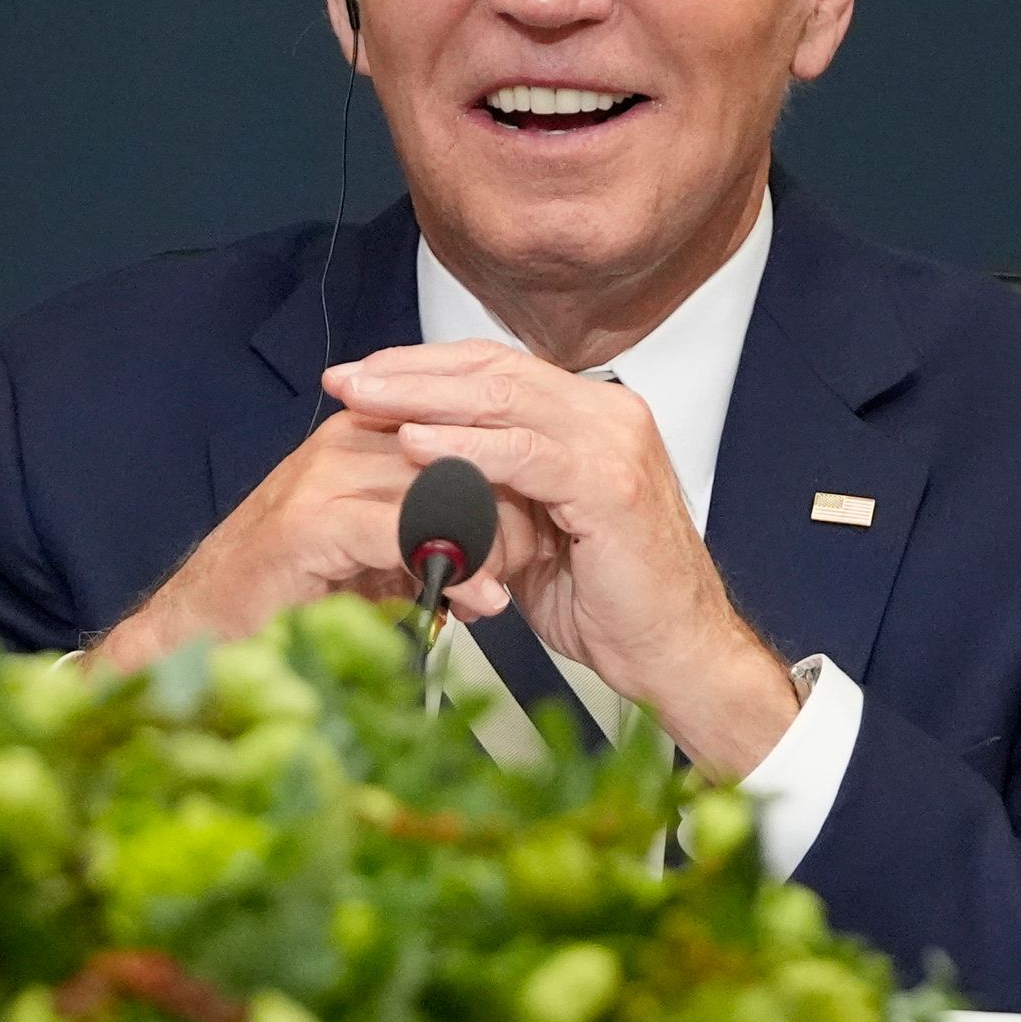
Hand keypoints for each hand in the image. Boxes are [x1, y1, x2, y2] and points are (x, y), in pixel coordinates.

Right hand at [93, 407, 524, 672]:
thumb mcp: (380, 556)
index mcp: (363, 436)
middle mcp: (343, 444)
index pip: (460, 421)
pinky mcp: (310, 523)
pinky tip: (483, 599)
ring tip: (516, 578)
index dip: (512, 464)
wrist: (202, 634)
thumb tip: (508, 548)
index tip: (555, 508)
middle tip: (545, 549)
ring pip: (443, 484)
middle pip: (460, 447)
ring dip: (493, 538)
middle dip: (514, 502)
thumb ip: (435, 532)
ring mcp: (323, 479)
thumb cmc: (289, 599)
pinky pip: (407, 529)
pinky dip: (456, 566)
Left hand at [321, 340, 801, 777]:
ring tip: (364, 402)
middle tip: (345, 380)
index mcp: (592, 416)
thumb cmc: (613, 602)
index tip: (363, 378)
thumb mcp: (536, 530)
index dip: (425, 368)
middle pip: (494, 370)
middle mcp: (608, 414)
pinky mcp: (611, 483)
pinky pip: (524, 453)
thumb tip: (421, 470)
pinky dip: (464, 447)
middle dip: (410, 373)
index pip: (496, 368)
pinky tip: (415, 443)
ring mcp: (615, 443)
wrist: (674, 654)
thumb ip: (493, 489)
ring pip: (504, 399)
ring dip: (423, 398)